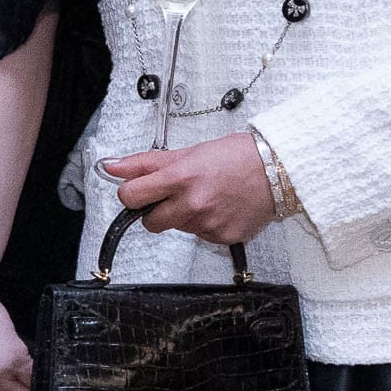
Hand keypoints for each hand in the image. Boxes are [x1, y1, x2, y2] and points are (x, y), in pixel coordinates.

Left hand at [96, 133, 283, 250]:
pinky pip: (201, 235)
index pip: (131, 196)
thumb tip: (113, 167)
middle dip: (156, 211)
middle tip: (175, 195)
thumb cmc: (237, 156)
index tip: (138, 191)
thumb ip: (146, 163)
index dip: (130, 194)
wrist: (278, 170)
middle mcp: (193, 204)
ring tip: (207, 195)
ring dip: (184, 215)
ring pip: (178, 228)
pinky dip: (206, 224)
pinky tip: (221, 207)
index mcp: (181, 177)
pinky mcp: (223, 238)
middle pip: (150, 223)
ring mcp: (208, 224)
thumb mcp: (188, 152)